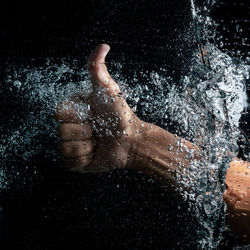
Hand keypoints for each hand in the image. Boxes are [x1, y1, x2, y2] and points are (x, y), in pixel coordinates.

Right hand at [55, 44, 141, 172]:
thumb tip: (103, 46)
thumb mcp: (108, 91)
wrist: (131, 140)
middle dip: (86, 132)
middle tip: (99, 130)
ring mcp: (70, 145)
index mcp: (72, 111)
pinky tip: (96, 153)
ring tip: (99, 142)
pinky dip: (85, 160)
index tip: (93, 114)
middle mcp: (68, 128)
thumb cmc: (120, 115)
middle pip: (62, 132)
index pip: (59, 114)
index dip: (79, 115)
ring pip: (66, 149)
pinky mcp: (75, 162)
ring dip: (87, 146)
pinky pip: (69, 164)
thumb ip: (99, 70)